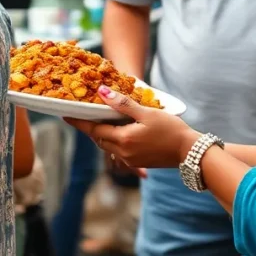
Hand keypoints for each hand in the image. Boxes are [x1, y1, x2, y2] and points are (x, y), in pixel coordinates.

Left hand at [65, 85, 197, 168]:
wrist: (190, 152)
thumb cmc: (171, 130)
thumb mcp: (146, 112)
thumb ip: (123, 104)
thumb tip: (101, 92)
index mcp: (123, 139)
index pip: (93, 130)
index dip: (79, 122)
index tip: (65, 115)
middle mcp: (123, 152)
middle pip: (99, 139)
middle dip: (90, 127)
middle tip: (82, 114)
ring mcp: (130, 159)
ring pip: (108, 145)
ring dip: (103, 134)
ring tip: (99, 120)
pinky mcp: (138, 162)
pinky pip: (119, 151)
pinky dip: (114, 140)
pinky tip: (119, 131)